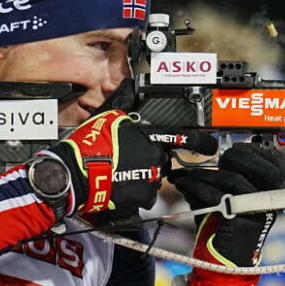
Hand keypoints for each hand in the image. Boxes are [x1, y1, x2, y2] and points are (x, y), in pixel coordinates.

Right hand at [34, 80, 217, 219]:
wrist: (74, 175)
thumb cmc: (90, 145)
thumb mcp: (107, 115)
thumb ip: (123, 101)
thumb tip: (128, 85)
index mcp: (151, 138)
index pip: (185, 138)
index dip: (202, 142)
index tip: (210, 146)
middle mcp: (155, 160)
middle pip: (162, 160)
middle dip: (149, 159)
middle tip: (127, 158)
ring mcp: (148, 182)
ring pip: (151, 179)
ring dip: (140, 176)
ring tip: (117, 172)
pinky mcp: (139, 200)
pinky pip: (141, 197)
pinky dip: (132, 193)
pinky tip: (116, 185)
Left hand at [168, 142, 284, 285]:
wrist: (223, 268)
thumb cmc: (222, 234)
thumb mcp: (218, 203)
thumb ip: (209, 184)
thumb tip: (189, 168)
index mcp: (270, 196)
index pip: (273, 164)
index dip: (253, 153)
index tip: (230, 151)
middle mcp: (269, 204)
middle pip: (261, 168)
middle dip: (233, 158)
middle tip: (212, 161)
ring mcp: (258, 214)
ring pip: (234, 180)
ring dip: (203, 174)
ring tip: (183, 175)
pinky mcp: (243, 224)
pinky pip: (219, 198)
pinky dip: (197, 188)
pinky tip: (183, 185)